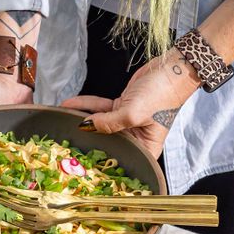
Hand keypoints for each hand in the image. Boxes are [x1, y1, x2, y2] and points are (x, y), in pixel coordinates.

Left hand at [62, 48, 199, 156]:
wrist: (171, 69)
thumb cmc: (162, 94)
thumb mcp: (134, 113)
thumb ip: (109, 123)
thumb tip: (87, 127)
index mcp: (146, 147)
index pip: (123, 161)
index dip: (103, 164)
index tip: (82, 165)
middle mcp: (137, 138)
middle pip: (107, 143)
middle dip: (87, 140)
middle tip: (65, 141)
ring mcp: (128, 121)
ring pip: (100, 123)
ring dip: (82, 119)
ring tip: (63, 119)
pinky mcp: (122, 107)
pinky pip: (101, 108)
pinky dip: (86, 105)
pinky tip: (70, 104)